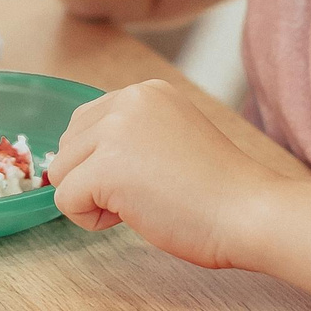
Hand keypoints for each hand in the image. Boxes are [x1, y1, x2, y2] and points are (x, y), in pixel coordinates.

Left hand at [46, 79, 285, 269]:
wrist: (248, 211)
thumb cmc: (218, 190)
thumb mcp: (169, 138)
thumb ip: (129, 136)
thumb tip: (71, 162)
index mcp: (145, 91)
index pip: (86, 123)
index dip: (103, 161)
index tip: (147, 177)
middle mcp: (127, 100)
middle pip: (68, 145)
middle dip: (91, 178)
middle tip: (144, 194)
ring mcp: (115, 130)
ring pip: (61, 171)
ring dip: (90, 197)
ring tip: (138, 204)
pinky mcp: (107, 167)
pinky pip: (65, 199)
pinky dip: (90, 219)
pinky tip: (132, 217)